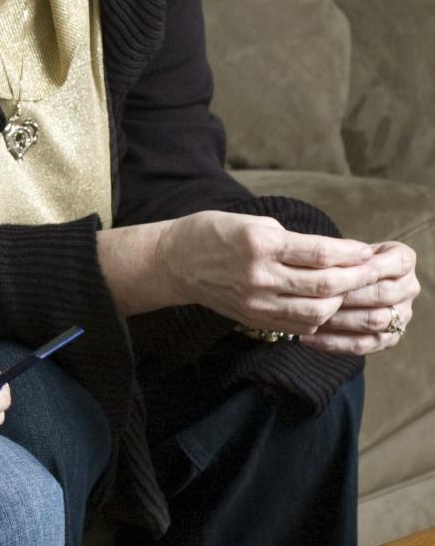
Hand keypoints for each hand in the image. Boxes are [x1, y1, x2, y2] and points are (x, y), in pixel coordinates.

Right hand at [160, 211, 373, 334]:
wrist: (175, 261)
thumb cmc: (213, 233)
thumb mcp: (252, 222)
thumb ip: (292, 240)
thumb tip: (332, 253)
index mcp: (260, 244)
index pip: (320, 253)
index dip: (350, 254)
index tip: (365, 250)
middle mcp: (260, 275)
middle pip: (325, 286)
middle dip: (355, 279)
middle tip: (370, 272)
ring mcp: (257, 301)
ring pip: (317, 311)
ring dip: (340, 301)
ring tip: (347, 290)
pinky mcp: (255, 317)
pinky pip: (300, 324)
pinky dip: (319, 315)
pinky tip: (324, 303)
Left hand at [301, 241, 418, 355]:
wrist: (346, 277)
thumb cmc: (344, 259)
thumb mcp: (346, 249)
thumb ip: (345, 254)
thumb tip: (328, 266)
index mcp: (403, 261)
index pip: (395, 264)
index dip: (368, 268)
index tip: (338, 270)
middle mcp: (408, 288)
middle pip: (383, 294)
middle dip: (348, 295)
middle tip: (315, 295)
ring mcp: (401, 316)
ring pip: (374, 321)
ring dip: (339, 320)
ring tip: (310, 316)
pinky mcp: (388, 338)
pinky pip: (362, 344)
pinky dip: (334, 342)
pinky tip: (308, 337)